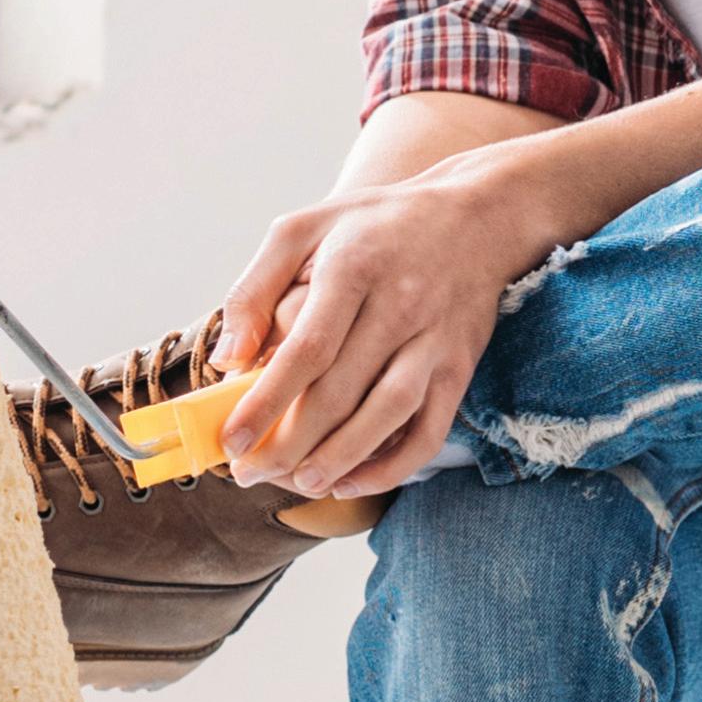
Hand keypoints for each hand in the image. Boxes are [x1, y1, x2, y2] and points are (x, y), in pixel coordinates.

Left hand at [215, 152, 555, 498]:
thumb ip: (255, 289)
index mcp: (353, 268)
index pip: (307, 349)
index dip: (266, 402)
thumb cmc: (372, 226)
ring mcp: (434, 340)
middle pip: (341, 391)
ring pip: (388, 414)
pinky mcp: (459, 366)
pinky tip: (353, 481)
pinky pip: (430, 428)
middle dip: (290, 443)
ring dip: (341, 458)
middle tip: (249, 473)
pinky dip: (394, 464)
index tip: (232, 440)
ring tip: (299, 483)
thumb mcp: (301, 230)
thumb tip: (227, 358)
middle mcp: (399, 305)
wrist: (474, 218)